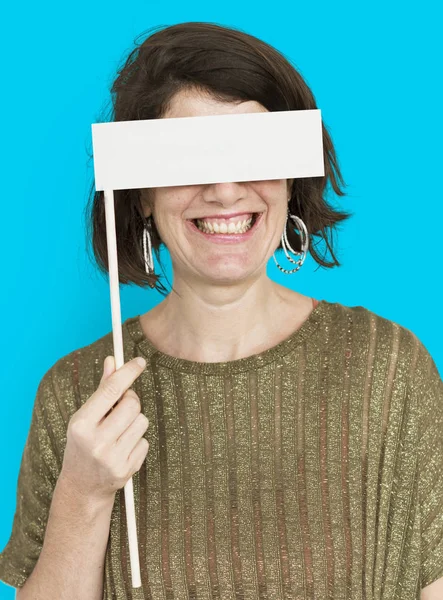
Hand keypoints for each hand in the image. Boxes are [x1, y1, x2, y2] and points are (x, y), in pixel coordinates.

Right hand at [59, 356, 148, 501]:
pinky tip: (123, 448)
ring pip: (142, 421)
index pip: (110, 390)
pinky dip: (138, 441)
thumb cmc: (84, 444)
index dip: (128, 372)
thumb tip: (112, 360)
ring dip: (135, 422)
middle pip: (132, 405)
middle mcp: (96, 442)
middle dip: (131, 401)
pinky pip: (145, 441)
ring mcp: (112, 458)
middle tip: (122, 408)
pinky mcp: (126, 469)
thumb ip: (101, 389)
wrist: (82, 486)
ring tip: (120, 432)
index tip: (140, 361)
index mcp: (81, 424)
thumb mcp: (85, 417)